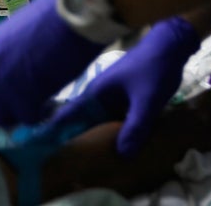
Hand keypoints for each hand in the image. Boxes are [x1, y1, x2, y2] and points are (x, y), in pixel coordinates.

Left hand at [0, 0, 108, 125]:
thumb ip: (3, 54)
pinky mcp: (22, 102)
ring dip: (16, 114)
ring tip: (34, 102)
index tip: (0, 87)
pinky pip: (26, 119)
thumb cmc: (48, 16)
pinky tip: (49, 103)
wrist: (69, 20)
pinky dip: (38, 114)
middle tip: (14, 104)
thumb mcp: (13, 33)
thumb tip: (9, 67)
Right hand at [48, 16, 200, 156]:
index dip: (54, 131)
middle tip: (63, 164)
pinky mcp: (126, 100)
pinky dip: (113, 132)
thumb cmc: (153, 69)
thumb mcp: (146, 101)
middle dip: (74, 140)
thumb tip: (122, 156)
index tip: (40, 148)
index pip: (69, 115)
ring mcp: (113, 98)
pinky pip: (114, 120)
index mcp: (97, 93)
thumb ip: (135, 127)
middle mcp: (100, 97)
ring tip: (84, 161)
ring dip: (95, 137)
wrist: (171, 46)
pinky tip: (115, 146)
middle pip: (83, 122)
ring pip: (100, 123)